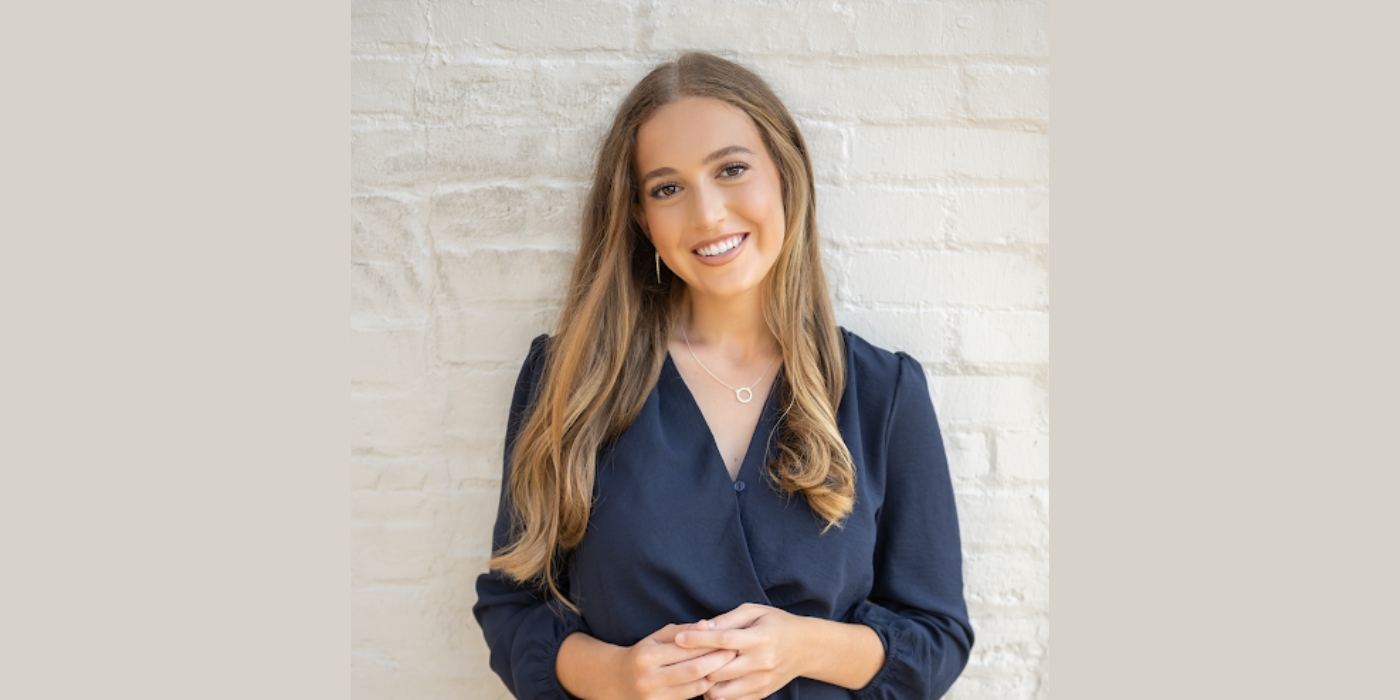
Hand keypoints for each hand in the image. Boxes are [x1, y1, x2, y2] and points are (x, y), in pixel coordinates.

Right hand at [607, 623, 738, 699]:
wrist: (617, 682)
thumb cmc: (642, 654)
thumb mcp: (656, 638)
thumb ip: (681, 631)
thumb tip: (706, 624)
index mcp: (647, 656)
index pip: (686, 649)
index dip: (709, 644)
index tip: (728, 638)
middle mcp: (649, 679)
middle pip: (694, 670)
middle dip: (717, 660)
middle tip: (735, 652)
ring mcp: (654, 698)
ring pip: (695, 688)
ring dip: (715, 676)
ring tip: (730, 665)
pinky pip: (690, 699)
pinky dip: (705, 688)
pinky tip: (716, 679)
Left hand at [672, 603, 813, 699]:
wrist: (806, 647)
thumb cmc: (776, 624)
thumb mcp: (754, 612)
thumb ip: (727, 619)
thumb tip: (701, 626)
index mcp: (760, 637)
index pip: (723, 640)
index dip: (698, 640)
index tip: (678, 638)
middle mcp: (762, 662)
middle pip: (718, 670)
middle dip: (697, 665)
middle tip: (683, 659)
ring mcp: (762, 681)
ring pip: (721, 692)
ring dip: (705, 683)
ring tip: (698, 672)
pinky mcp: (761, 694)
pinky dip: (717, 694)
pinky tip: (712, 682)